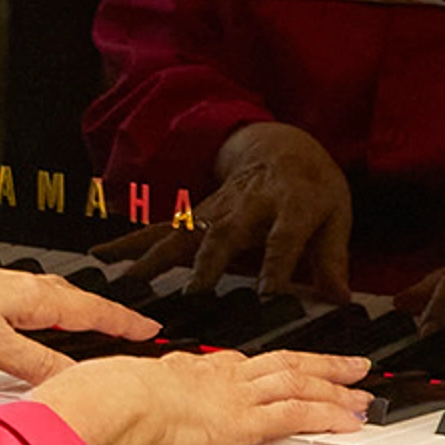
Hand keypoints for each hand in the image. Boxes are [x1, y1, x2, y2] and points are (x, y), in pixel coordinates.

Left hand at [0, 248, 155, 384]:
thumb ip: (37, 365)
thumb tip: (74, 382)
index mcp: (37, 296)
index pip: (93, 311)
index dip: (123, 322)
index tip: (150, 329)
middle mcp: (24, 292)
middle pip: (76, 304)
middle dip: (104, 316)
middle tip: (129, 329)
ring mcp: (3, 299)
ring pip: (51, 310)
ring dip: (73, 321)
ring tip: (88, 335)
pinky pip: (27, 322)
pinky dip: (41, 332)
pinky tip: (30, 344)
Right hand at [26, 347, 371, 444]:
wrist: (112, 400)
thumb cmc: (108, 398)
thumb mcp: (127, 391)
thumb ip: (139, 399)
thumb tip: (125, 407)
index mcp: (195, 369)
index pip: (247, 363)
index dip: (275, 366)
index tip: (292, 367)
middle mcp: (224, 375)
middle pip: (285, 362)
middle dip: (323, 363)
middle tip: (353, 364)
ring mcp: (238, 395)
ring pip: (300, 383)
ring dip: (335, 388)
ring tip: (362, 393)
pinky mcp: (244, 420)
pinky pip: (296, 414)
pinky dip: (326, 415)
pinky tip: (347, 420)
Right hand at [103, 122, 355, 301]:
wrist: (283, 147)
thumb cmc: (312, 187)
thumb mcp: (335, 215)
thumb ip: (332, 258)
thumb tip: (340, 297)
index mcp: (291, 205)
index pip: (284, 238)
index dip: (277, 266)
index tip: (267, 296)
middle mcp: (249, 205)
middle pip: (227, 232)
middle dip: (210, 261)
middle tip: (195, 293)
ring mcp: (218, 208)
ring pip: (186, 231)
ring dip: (159, 256)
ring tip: (130, 282)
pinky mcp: (196, 213)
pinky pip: (162, 228)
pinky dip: (131, 242)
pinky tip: (104, 255)